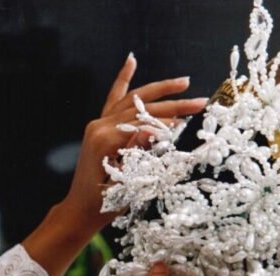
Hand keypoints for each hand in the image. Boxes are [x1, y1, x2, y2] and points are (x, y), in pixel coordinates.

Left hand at [58, 53, 207, 236]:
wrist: (80, 210)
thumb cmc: (104, 204)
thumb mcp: (124, 185)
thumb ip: (136, 156)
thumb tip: (153, 130)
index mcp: (105, 140)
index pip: (144, 123)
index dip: (168, 121)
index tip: (191, 120)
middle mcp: (99, 127)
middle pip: (141, 108)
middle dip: (173, 104)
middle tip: (199, 101)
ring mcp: (97, 124)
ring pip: (132, 100)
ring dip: (158, 89)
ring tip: (184, 82)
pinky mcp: (98, 126)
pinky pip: (113, 98)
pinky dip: (123, 79)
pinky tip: (131, 61)